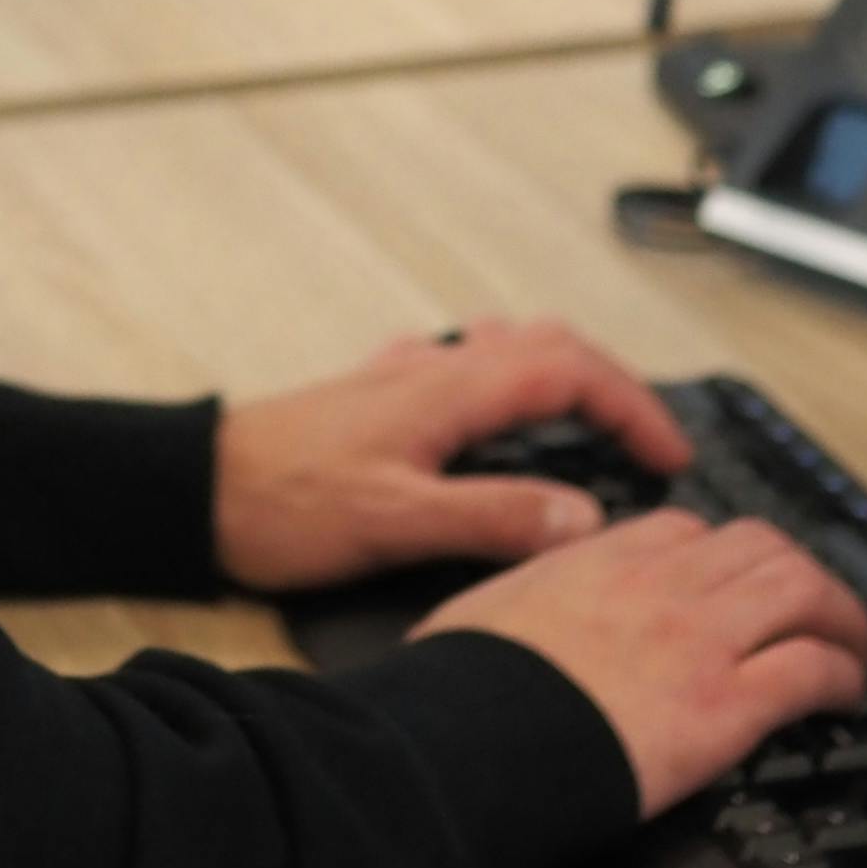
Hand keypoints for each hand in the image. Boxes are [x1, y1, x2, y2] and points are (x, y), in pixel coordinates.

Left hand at [211, 317, 697, 593]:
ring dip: (560, 377)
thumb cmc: (282, 504)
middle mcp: (431, 370)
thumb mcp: (395, 521)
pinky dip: (503, 384)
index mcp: (448, 389)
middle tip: (649, 441)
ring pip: (505, 351)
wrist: (196, 490)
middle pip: (547, 347)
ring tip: (594, 426)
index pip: (569, 370)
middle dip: (610, 386)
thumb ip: (493, 518)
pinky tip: (493, 419)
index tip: (670, 455)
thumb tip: (585, 519)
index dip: (633, 406)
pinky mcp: (376, 399)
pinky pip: (461, 368)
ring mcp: (402, 379)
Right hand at [417, 510, 866, 817]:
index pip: (687, 529)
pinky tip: (846, 694)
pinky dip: (842, 676)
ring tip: (850, 649)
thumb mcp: (484, 606)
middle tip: (812, 610)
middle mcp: (659, 585)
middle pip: (762, 547)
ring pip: (804, 591)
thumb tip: (522, 603)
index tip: (730, 582)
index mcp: (599, 558)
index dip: (722, 554)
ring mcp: (698, 638)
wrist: (467, 739)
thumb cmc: (461, 685)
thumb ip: (526, 591)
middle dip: (798, 574)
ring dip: (840, 619)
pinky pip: (811, 668)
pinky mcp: (724, 705)